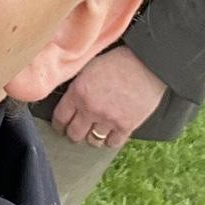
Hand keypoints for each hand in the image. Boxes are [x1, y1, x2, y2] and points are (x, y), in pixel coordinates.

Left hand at [50, 47, 167, 148]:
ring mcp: (108, 119)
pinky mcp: (126, 126)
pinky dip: (109, 140)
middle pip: (74, 134)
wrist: (145, 64)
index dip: (58, 125)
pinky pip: (112, 143)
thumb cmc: (116, 61)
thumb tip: (68, 100)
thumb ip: (77, 86)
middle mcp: (90, 109)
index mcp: (78, 92)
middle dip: (73, 133)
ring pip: (92, 141)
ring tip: (94, 131)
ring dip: (92, 137)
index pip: (60, 118)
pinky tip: (110, 133)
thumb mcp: (88, 68)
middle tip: (76, 131)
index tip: (60, 127)